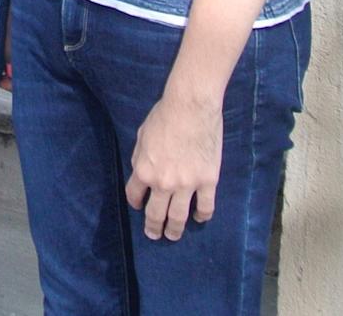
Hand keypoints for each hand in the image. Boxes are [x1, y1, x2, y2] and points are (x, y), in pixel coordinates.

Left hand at [125, 90, 222, 240]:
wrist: (191, 106)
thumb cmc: (163, 116)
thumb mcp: (141, 136)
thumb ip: (140, 158)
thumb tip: (141, 171)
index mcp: (143, 170)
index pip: (135, 196)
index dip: (136, 203)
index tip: (139, 207)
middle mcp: (163, 183)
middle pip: (156, 214)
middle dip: (153, 227)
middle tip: (155, 235)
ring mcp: (187, 184)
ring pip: (179, 217)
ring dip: (175, 230)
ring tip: (174, 235)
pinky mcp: (208, 181)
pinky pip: (205, 207)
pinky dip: (201, 216)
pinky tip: (198, 218)